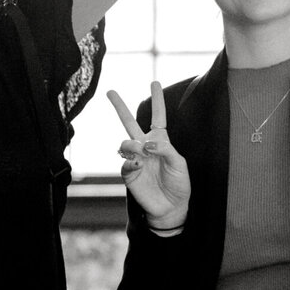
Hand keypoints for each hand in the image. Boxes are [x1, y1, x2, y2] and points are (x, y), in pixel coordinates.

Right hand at [107, 82, 190, 225]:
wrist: (171, 207)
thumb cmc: (179, 184)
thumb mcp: (179, 163)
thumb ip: (165, 149)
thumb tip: (146, 144)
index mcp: (161, 141)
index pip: (158, 117)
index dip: (157, 100)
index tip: (154, 82)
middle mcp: (145, 147)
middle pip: (129, 123)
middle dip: (120, 107)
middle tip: (110, 91)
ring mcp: (136, 159)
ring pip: (125, 142)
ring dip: (132, 144)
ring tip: (141, 152)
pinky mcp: (129, 174)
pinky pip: (124, 162)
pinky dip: (130, 162)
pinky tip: (138, 165)